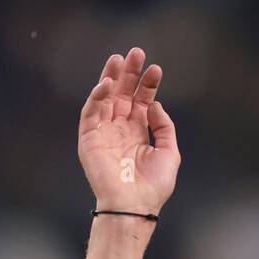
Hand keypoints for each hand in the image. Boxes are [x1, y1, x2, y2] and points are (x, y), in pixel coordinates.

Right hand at [78, 47, 179, 215]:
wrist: (134, 206)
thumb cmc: (153, 187)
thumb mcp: (169, 154)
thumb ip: (164, 127)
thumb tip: (154, 104)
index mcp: (138, 133)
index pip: (141, 101)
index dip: (148, 85)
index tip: (156, 69)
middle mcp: (120, 130)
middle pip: (123, 94)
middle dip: (129, 74)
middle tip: (136, 52)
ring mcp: (104, 133)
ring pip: (105, 98)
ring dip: (111, 78)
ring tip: (118, 59)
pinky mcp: (89, 139)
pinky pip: (91, 112)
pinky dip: (97, 97)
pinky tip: (107, 84)